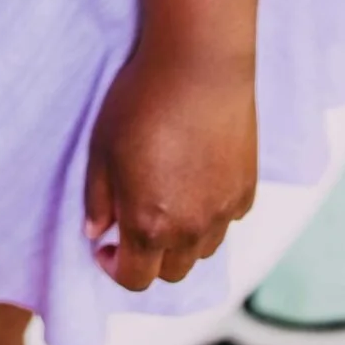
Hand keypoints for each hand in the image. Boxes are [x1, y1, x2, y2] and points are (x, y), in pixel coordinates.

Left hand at [84, 44, 256, 291]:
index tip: (107, 247)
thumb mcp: (101, 148)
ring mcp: (224, 212)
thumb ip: (97, 198)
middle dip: (148, 258)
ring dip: (181, 241)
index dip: (115, 268)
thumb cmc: (141, 101)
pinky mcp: (246, 190)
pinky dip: (210, 216)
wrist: (199, 66)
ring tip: (166, 203)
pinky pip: (227, 221)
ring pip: (202, 251)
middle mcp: (191, 229)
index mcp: (149, 224)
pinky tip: (195, 183)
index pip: (135, 278)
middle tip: (134, 224)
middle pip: (171, 272)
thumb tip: (97, 232)